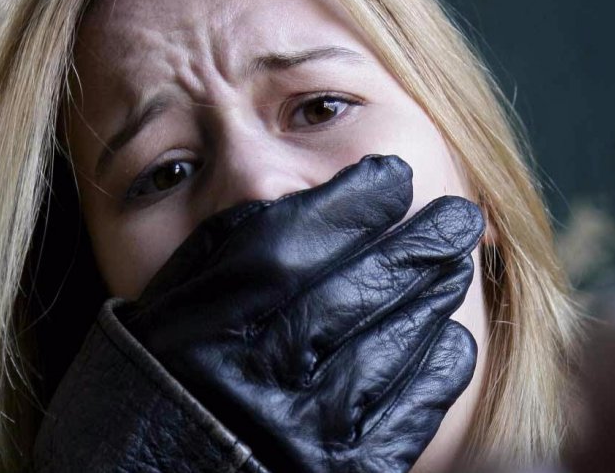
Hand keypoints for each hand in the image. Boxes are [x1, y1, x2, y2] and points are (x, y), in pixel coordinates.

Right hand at [118, 155, 484, 472]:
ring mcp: (299, 437)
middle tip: (459, 215)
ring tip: (458, 264)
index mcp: (196, 336)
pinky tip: (451, 339)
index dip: (348, 205)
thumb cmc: (155, 391)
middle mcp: (250, 385)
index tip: (392, 176)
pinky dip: (436, 373)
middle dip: (415, 245)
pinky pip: (406, 419)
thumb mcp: (159, 317)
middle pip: (351, 293)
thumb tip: (289, 195)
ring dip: (432, 299)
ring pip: (387, 349)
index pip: (285, 248)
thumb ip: (219, 257)